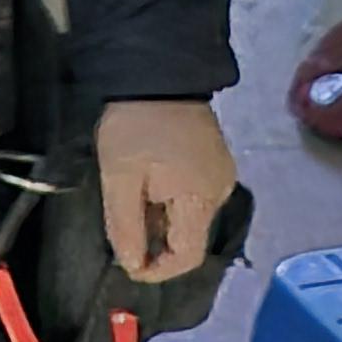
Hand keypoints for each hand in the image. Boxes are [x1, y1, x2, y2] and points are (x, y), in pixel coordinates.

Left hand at [95, 98, 236, 284]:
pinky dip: (172, 203)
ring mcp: (221, 175)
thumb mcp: (120, 178)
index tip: (130, 264)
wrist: (158, 71)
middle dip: (157, 243)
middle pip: (191, 238)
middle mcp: (220, 192)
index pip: (189, 256)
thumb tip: (132, 264)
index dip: (159, 270)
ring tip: (133, 203)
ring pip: (191, 218)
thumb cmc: (135, 126)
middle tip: (125, 230)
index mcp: (200, 198)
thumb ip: (126, 226)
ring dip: (162, 222)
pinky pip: (195, 197)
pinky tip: (149, 188)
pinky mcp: (216, 162)